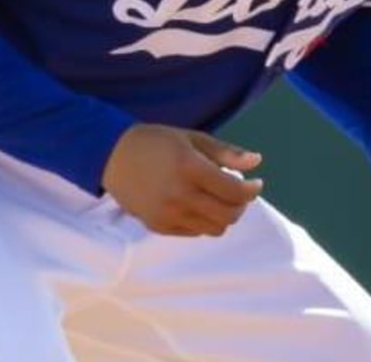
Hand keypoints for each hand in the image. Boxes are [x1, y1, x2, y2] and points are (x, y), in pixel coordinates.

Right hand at [101, 124, 264, 237]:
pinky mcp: (159, 226)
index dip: (251, 190)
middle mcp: (180, 195)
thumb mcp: (193, 138)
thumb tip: (257, 161)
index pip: (234, 191)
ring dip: (224, 215)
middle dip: (241, 205)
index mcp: (189, 168)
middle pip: (229, 215)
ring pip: (215, 228)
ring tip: (219, 199)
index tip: (256, 183)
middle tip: (239, 193)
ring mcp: (168, 214)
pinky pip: (195, 233)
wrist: (113, 156)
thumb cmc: (156, 142)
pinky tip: (198, 204)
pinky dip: (204, 221)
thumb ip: (226, 152)